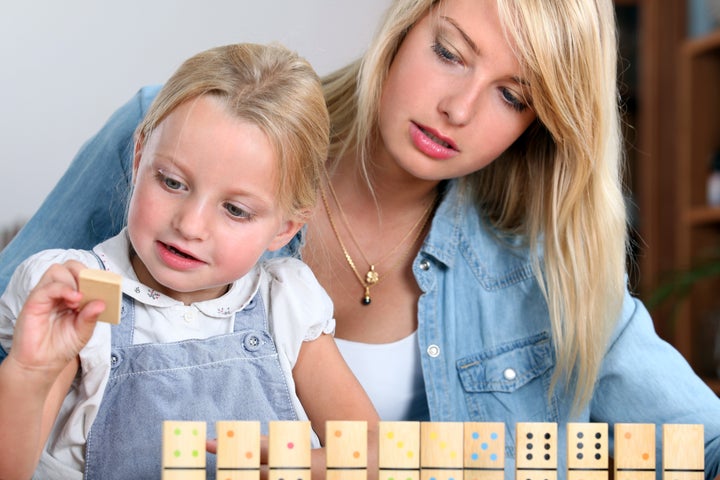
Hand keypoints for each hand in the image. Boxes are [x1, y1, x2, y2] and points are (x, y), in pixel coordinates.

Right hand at [9, 260, 105, 376]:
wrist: (41, 364)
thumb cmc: (62, 346)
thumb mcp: (83, 332)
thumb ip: (91, 317)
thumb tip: (101, 302)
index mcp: (74, 296)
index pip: (84, 274)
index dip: (96, 276)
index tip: (107, 285)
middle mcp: (60, 292)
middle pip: (71, 266)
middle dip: (85, 273)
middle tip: (93, 288)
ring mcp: (46, 295)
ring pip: (58, 270)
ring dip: (74, 281)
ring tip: (80, 300)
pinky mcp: (34, 301)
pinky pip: (48, 286)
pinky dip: (63, 289)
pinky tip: (74, 300)